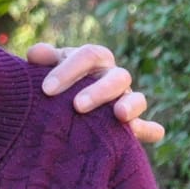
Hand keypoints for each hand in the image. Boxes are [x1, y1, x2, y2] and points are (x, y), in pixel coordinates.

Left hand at [27, 41, 164, 144]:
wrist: (61, 106)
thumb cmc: (56, 82)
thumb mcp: (48, 69)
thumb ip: (44, 60)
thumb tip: (35, 54)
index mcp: (95, 60)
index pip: (88, 56)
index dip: (69, 70)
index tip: (47, 89)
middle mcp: (113, 77)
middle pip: (116, 77)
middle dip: (98, 90)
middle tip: (77, 106)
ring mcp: (125, 100)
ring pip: (137, 99)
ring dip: (131, 105)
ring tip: (120, 115)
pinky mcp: (132, 124)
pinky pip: (147, 127)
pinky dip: (150, 129)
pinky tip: (154, 134)